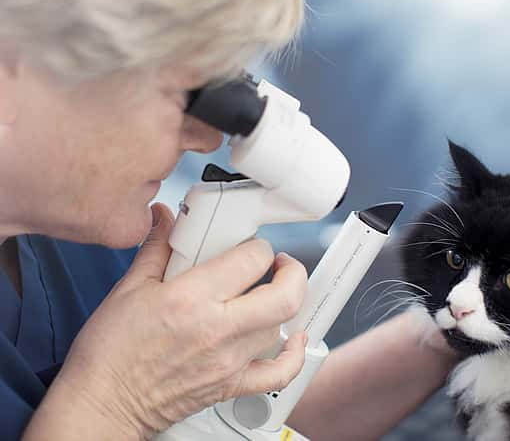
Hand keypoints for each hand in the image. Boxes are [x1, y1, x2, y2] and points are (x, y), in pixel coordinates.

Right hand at [25, 203, 307, 439]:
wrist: (103, 403)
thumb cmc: (110, 352)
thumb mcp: (129, 288)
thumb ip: (157, 247)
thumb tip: (165, 217)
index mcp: (191, 298)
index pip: (251, 259)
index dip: (257, 245)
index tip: (249, 246)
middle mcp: (217, 330)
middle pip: (285, 295)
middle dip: (292, 271)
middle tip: (279, 263)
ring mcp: (229, 360)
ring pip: (281, 326)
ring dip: (282, 304)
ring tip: (266, 294)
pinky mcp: (231, 385)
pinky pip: (280, 374)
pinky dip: (294, 355)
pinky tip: (292, 338)